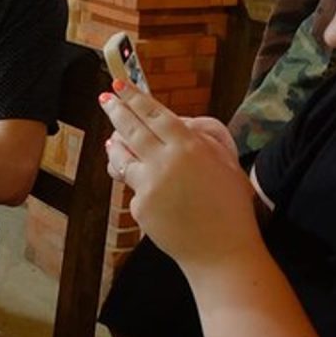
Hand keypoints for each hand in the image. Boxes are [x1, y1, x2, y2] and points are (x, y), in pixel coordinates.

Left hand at [100, 81, 259, 271]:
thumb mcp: (226, 162)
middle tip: (104, 99)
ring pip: (121, 157)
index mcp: (190, 146)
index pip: (154, 114)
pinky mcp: (139, 206)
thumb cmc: (231, 207)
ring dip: (115, 146)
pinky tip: (152, 191)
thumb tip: (177, 123)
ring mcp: (149, 184)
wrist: (223, 251)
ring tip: (112, 141)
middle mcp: (165, 161)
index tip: (118, 85)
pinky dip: (139, 186)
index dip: (133, 98)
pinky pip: (134, 188)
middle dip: (115, 110)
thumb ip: (201, 138)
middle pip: (131, 128)